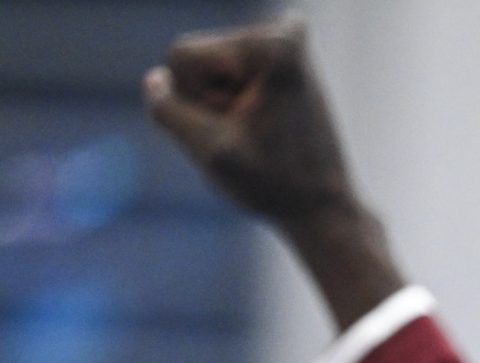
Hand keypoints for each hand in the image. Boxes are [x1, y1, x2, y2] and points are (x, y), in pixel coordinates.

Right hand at [145, 19, 361, 233]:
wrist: (324, 209)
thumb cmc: (274, 186)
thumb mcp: (211, 154)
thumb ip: (169, 112)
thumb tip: (156, 78)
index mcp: (273, 47)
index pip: (182, 56)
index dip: (193, 101)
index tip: (235, 129)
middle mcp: (285, 35)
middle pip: (196, 60)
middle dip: (208, 102)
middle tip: (250, 137)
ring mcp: (286, 46)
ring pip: (209, 71)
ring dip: (221, 107)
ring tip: (258, 136)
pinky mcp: (285, 63)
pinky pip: (226, 75)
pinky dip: (233, 103)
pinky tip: (263, 122)